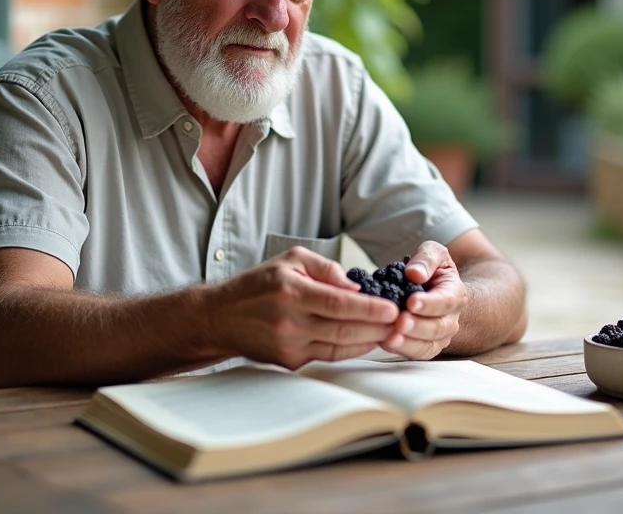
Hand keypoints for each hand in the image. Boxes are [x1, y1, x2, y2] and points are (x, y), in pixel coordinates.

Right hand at [212, 246, 398, 369]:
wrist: (220, 317)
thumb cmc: (258, 284)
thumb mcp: (290, 260)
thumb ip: (326, 268)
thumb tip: (356, 285)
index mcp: (291, 291)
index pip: (340, 303)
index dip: (371, 309)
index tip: (394, 309)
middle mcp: (289, 321)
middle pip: (344, 329)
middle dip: (378, 327)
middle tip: (403, 322)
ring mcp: (289, 345)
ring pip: (339, 347)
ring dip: (369, 341)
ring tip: (391, 332)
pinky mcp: (288, 361)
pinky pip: (327, 357)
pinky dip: (350, 350)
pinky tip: (366, 341)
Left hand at [380, 241, 465, 359]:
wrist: (432, 287)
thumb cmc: (431, 269)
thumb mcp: (432, 253)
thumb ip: (425, 259)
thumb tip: (414, 273)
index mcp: (455, 293)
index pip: (446, 301)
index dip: (429, 303)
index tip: (411, 301)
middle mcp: (451, 318)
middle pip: (438, 327)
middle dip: (418, 326)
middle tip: (399, 322)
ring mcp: (439, 336)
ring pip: (428, 345)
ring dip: (409, 343)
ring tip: (390, 338)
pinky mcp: (425, 346)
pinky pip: (416, 354)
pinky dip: (402, 350)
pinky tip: (385, 343)